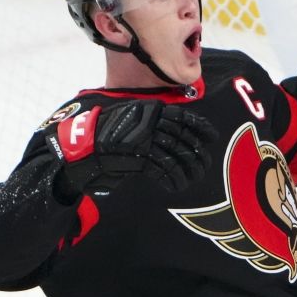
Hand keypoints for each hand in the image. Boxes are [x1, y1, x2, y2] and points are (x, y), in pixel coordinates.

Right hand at [52, 100, 214, 196]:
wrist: (84, 146)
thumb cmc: (107, 134)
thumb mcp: (132, 119)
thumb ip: (152, 122)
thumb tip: (175, 134)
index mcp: (150, 109)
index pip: (182, 117)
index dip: (200, 127)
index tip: (212, 137)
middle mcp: (150, 121)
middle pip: (183, 138)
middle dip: (197, 154)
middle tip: (204, 166)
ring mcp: (145, 138)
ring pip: (176, 155)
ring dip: (188, 170)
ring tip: (191, 179)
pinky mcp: (139, 155)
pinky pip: (163, 169)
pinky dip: (173, 179)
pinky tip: (175, 186)